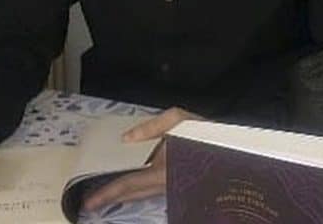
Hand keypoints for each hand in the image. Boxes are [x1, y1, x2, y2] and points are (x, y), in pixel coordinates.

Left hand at [83, 107, 199, 210]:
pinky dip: (135, 190)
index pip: (129, 184)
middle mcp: (165, 183)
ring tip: (103, 196)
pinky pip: (149, 189)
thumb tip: (127, 138)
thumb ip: (150, 128)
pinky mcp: (175, 182)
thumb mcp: (178, 119)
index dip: (108, 193)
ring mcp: (170, 185)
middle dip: (110, 198)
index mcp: (163, 171)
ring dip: (122, 195)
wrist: (232, 148)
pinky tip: (127, 187)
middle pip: (131, 194)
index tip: (91, 202)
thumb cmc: (205, 132)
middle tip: (89, 203)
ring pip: (140, 193)